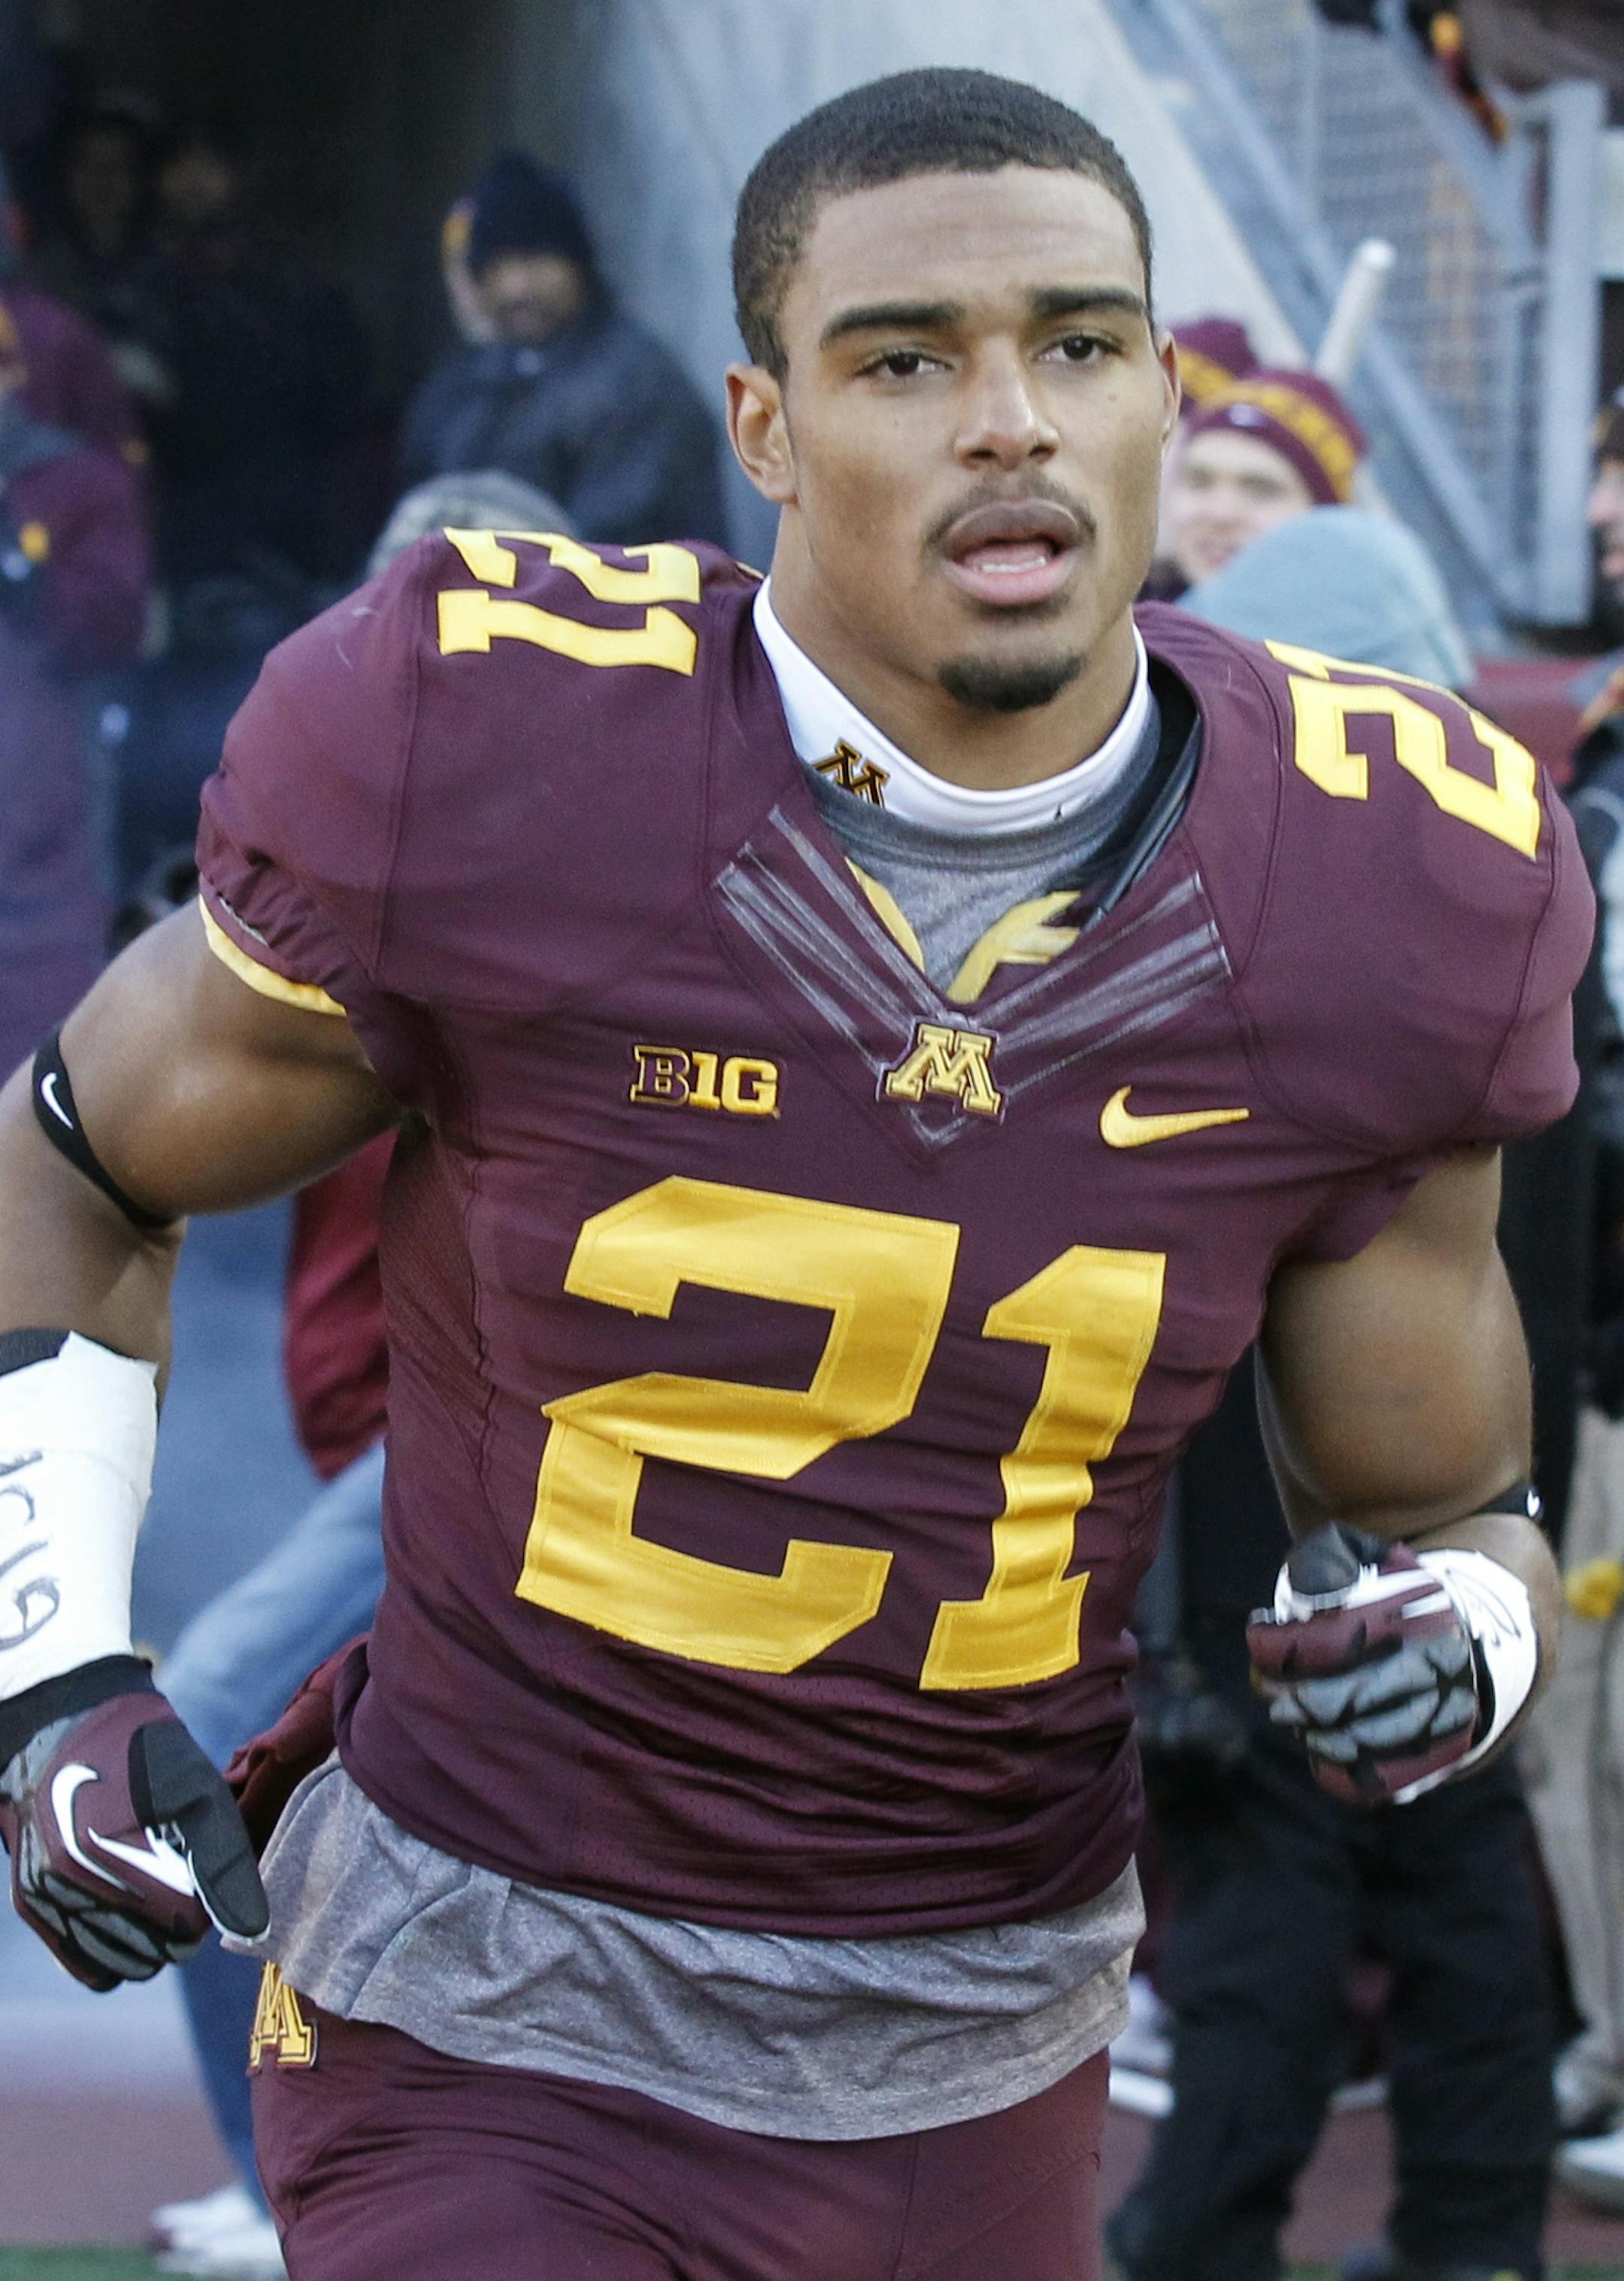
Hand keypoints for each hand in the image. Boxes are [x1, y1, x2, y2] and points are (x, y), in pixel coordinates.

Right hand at [0, 1690, 267, 1989]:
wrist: (66, 1724)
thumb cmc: (145, 1754)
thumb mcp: (199, 1793)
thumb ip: (225, 1863)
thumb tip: (251, 1927)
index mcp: (122, 1854)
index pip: (187, 1929)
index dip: (209, 1906)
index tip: (204, 1874)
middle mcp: (77, 1882)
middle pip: (157, 1952)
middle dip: (180, 1926)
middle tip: (181, 1881)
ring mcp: (50, 1896)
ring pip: (123, 1966)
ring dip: (148, 1942)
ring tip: (153, 1891)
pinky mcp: (32, 1902)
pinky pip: (86, 1964)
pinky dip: (112, 1952)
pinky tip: (126, 1914)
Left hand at [1245, 1524, 1481, 1804]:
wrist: (1463, 1643)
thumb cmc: (1393, 1598)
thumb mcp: (1363, 1556)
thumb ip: (1326, 1559)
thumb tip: (1313, 1599)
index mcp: (1415, 1613)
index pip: (1326, 1642)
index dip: (1276, 1645)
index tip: (1260, 1634)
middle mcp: (1436, 1669)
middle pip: (1335, 1702)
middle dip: (1286, 1697)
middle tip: (1269, 1689)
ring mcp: (1443, 1718)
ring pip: (1353, 1746)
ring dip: (1309, 1734)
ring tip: (1294, 1716)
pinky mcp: (1440, 1758)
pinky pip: (1377, 1781)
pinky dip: (1336, 1770)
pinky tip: (1322, 1747)